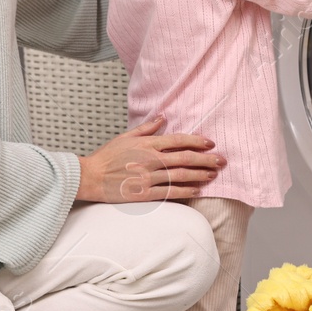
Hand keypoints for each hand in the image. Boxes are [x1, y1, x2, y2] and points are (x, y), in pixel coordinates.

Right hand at [74, 116, 224, 201]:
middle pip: (185, 159)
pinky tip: (198, 191)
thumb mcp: (125, 136)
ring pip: (181, 176)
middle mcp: (151, 160)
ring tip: (213, 175)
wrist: (90, 177)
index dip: (197, 141)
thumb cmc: (106, 157)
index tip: (210, 143)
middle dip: (206, 159)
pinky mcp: (145, 194)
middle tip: (221, 160)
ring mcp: (149, 178)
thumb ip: (147, 128)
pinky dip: (186, 191)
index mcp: (147, 145)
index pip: (178, 140)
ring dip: (200, 175)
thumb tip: (163, 116)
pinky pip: (171, 192)